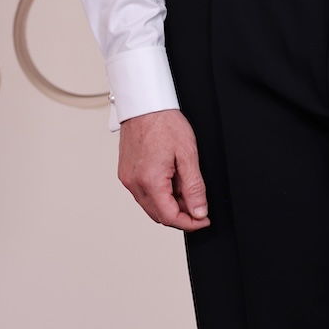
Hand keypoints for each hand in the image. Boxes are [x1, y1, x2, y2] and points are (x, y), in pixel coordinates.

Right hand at [117, 108, 210, 229]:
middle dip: (181, 215)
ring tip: (185, 187)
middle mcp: (134, 183)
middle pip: (159, 216)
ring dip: (170, 205)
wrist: (145, 105)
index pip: (170, 217)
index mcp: (149, 180)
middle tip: (198, 204)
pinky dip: (159, 195)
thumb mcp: (188, 155)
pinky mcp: (126, 174)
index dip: (190, 223)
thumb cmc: (164, 123)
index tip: (203, 219)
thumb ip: (194, 187)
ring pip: (151, 207)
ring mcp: (127, 179)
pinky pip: (143, 194)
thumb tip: (198, 212)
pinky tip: (171, 181)